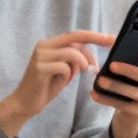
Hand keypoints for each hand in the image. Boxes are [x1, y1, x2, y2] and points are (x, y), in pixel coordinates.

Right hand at [0, 30, 115, 137]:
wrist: (25, 103)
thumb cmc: (45, 87)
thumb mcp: (64, 70)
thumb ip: (74, 59)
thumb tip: (91, 55)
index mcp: (49, 44)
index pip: (75, 34)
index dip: (95, 35)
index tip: (112, 39)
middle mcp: (43, 46)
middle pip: (75, 39)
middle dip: (93, 48)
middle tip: (99, 65)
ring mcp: (40, 55)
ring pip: (72, 52)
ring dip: (80, 65)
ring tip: (76, 76)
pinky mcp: (39, 67)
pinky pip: (64, 67)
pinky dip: (68, 75)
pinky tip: (62, 82)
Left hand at [90, 42, 137, 137]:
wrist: (129, 114)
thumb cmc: (128, 85)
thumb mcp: (130, 74)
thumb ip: (128, 61)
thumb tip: (110, 45)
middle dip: (129, 70)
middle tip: (111, 65)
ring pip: (133, 92)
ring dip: (115, 85)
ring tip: (100, 80)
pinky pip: (122, 105)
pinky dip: (106, 99)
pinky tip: (93, 93)